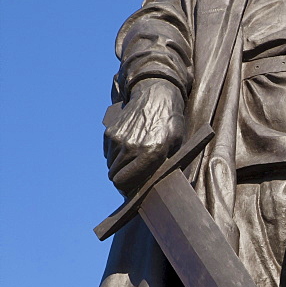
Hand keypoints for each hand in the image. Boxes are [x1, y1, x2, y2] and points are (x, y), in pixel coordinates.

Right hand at [103, 80, 184, 195]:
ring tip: (134, 160)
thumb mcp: (176, 146)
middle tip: (133, 179)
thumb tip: (151, 187)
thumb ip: (163, 166)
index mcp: (151, 153)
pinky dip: (115, 156)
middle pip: (115, 178)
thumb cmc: (170, 122)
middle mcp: (131, 147)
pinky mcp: (110, 132)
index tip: (132, 192)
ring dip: (120, 167)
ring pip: (111, 166)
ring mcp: (118, 139)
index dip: (127, 191)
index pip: (125, 183)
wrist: (156, 95)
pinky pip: (108, 154)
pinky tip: (128, 148)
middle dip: (123, 181)